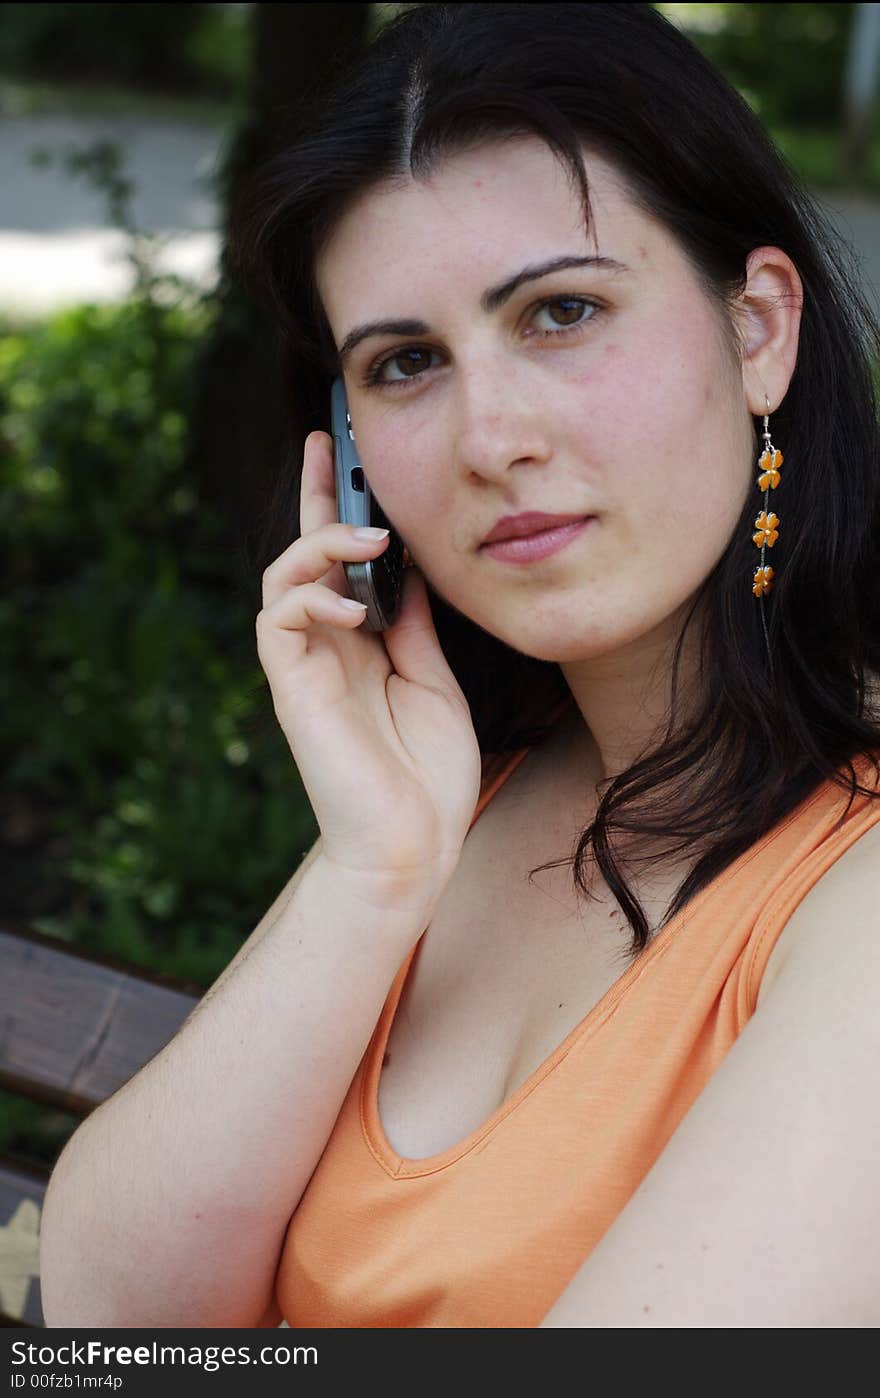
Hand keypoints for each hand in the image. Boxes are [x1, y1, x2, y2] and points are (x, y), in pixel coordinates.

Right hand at [255, 429, 481, 897]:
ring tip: (366, 541)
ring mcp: (306, 666)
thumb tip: (408, 565)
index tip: (344, 452)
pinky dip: (309, 598)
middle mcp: (326, 647)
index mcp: (361, 644)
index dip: (338, 505)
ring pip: (281, 577)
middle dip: (312, 495)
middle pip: (302, 553)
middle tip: (327, 445)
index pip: (342, 562)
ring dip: (318, 546)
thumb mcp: (433, 680)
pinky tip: (353, 608)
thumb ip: (413, 624)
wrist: (413, 846)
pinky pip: (277, 620)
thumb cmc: (428, 775)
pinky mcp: (293, 689)